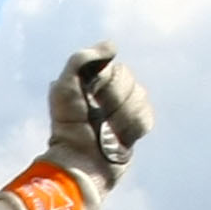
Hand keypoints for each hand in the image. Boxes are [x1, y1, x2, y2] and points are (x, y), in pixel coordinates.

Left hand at [44, 43, 154, 188]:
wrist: (80, 162)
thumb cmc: (68, 126)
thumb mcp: (64, 88)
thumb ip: (81, 60)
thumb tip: (112, 47)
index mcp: (95, 80)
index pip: (118, 70)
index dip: (107, 85)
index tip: (91, 98)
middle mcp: (110, 92)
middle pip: (131, 83)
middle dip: (115, 103)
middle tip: (99, 119)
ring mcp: (124, 109)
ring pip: (141, 99)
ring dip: (123, 117)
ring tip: (107, 132)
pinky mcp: (135, 128)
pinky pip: (147, 118)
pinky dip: (133, 128)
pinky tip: (120, 138)